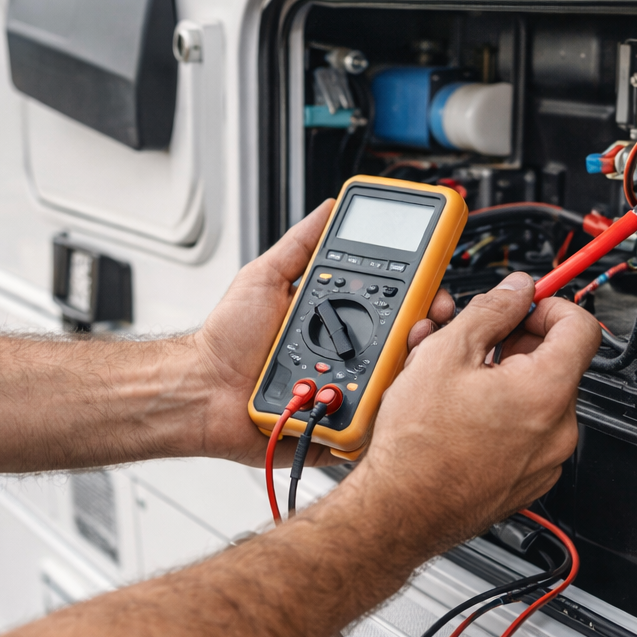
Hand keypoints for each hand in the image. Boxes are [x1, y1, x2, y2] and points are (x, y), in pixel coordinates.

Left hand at [190, 201, 455, 466]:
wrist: (202, 389)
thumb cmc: (227, 341)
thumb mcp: (264, 277)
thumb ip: (300, 244)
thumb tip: (328, 206)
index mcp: (338, 322)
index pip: (395, 307)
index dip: (422, 298)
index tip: (433, 290)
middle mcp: (348, 358)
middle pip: (405, 348)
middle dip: (423, 334)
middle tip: (422, 325)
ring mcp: (346, 394)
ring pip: (395, 387)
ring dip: (403, 373)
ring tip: (399, 359)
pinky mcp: (338, 430)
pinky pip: (371, 427)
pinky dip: (380, 415)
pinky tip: (377, 398)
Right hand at [341, 272, 599, 553]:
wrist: (400, 510)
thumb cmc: (418, 447)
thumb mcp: (446, 354)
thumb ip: (490, 311)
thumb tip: (515, 290)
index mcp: (546, 392)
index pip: (580, 327)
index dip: (550, 305)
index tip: (522, 306)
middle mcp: (557, 430)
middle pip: (554, 363)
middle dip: (513, 343)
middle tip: (472, 341)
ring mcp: (545, 460)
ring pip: (534, 399)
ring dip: (501, 378)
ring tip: (453, 379)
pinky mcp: (526, 481)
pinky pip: (525, 434)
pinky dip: (500, 416)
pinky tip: (459, 414)